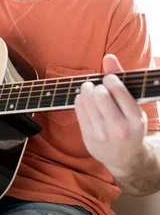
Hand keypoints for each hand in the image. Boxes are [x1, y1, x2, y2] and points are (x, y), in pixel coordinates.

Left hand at [75, 54, 148, 175]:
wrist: (125, 158)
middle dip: (97, 85)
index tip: (109, 79)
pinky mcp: (88, 136)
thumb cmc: (130, 124)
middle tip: (98, 86)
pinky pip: (78, 109)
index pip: (118, 91)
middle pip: (100, 95)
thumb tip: (108, 56)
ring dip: (86, 90)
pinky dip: (80, 99)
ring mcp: (102, 134)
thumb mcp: (133, 106)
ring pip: (86, 101)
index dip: (110, 79)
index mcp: (136, 119)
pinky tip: (85, 99)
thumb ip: (122, 80)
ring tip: (90, 89)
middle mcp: (120, 128)